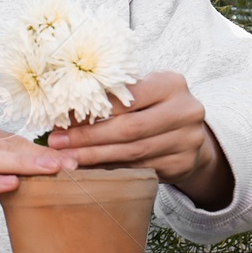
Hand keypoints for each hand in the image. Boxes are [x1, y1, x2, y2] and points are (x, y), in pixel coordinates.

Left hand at [44, 71, 234, 210]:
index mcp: (171, 84)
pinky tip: (89, 168)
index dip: (93, 110)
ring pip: (132, 152)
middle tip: (59, 143)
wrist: (192, 134)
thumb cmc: (155, 106)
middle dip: (89, 138)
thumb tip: (65, 110)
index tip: (62, 120)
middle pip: (129, 128)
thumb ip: (114, 96)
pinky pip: (139, 168)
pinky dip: (111, 168)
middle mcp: (185, 111)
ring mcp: (187, 140)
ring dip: (95, 157)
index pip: (126, 98)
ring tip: (68, 158)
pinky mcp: (183, 164)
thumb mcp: (143, 90)